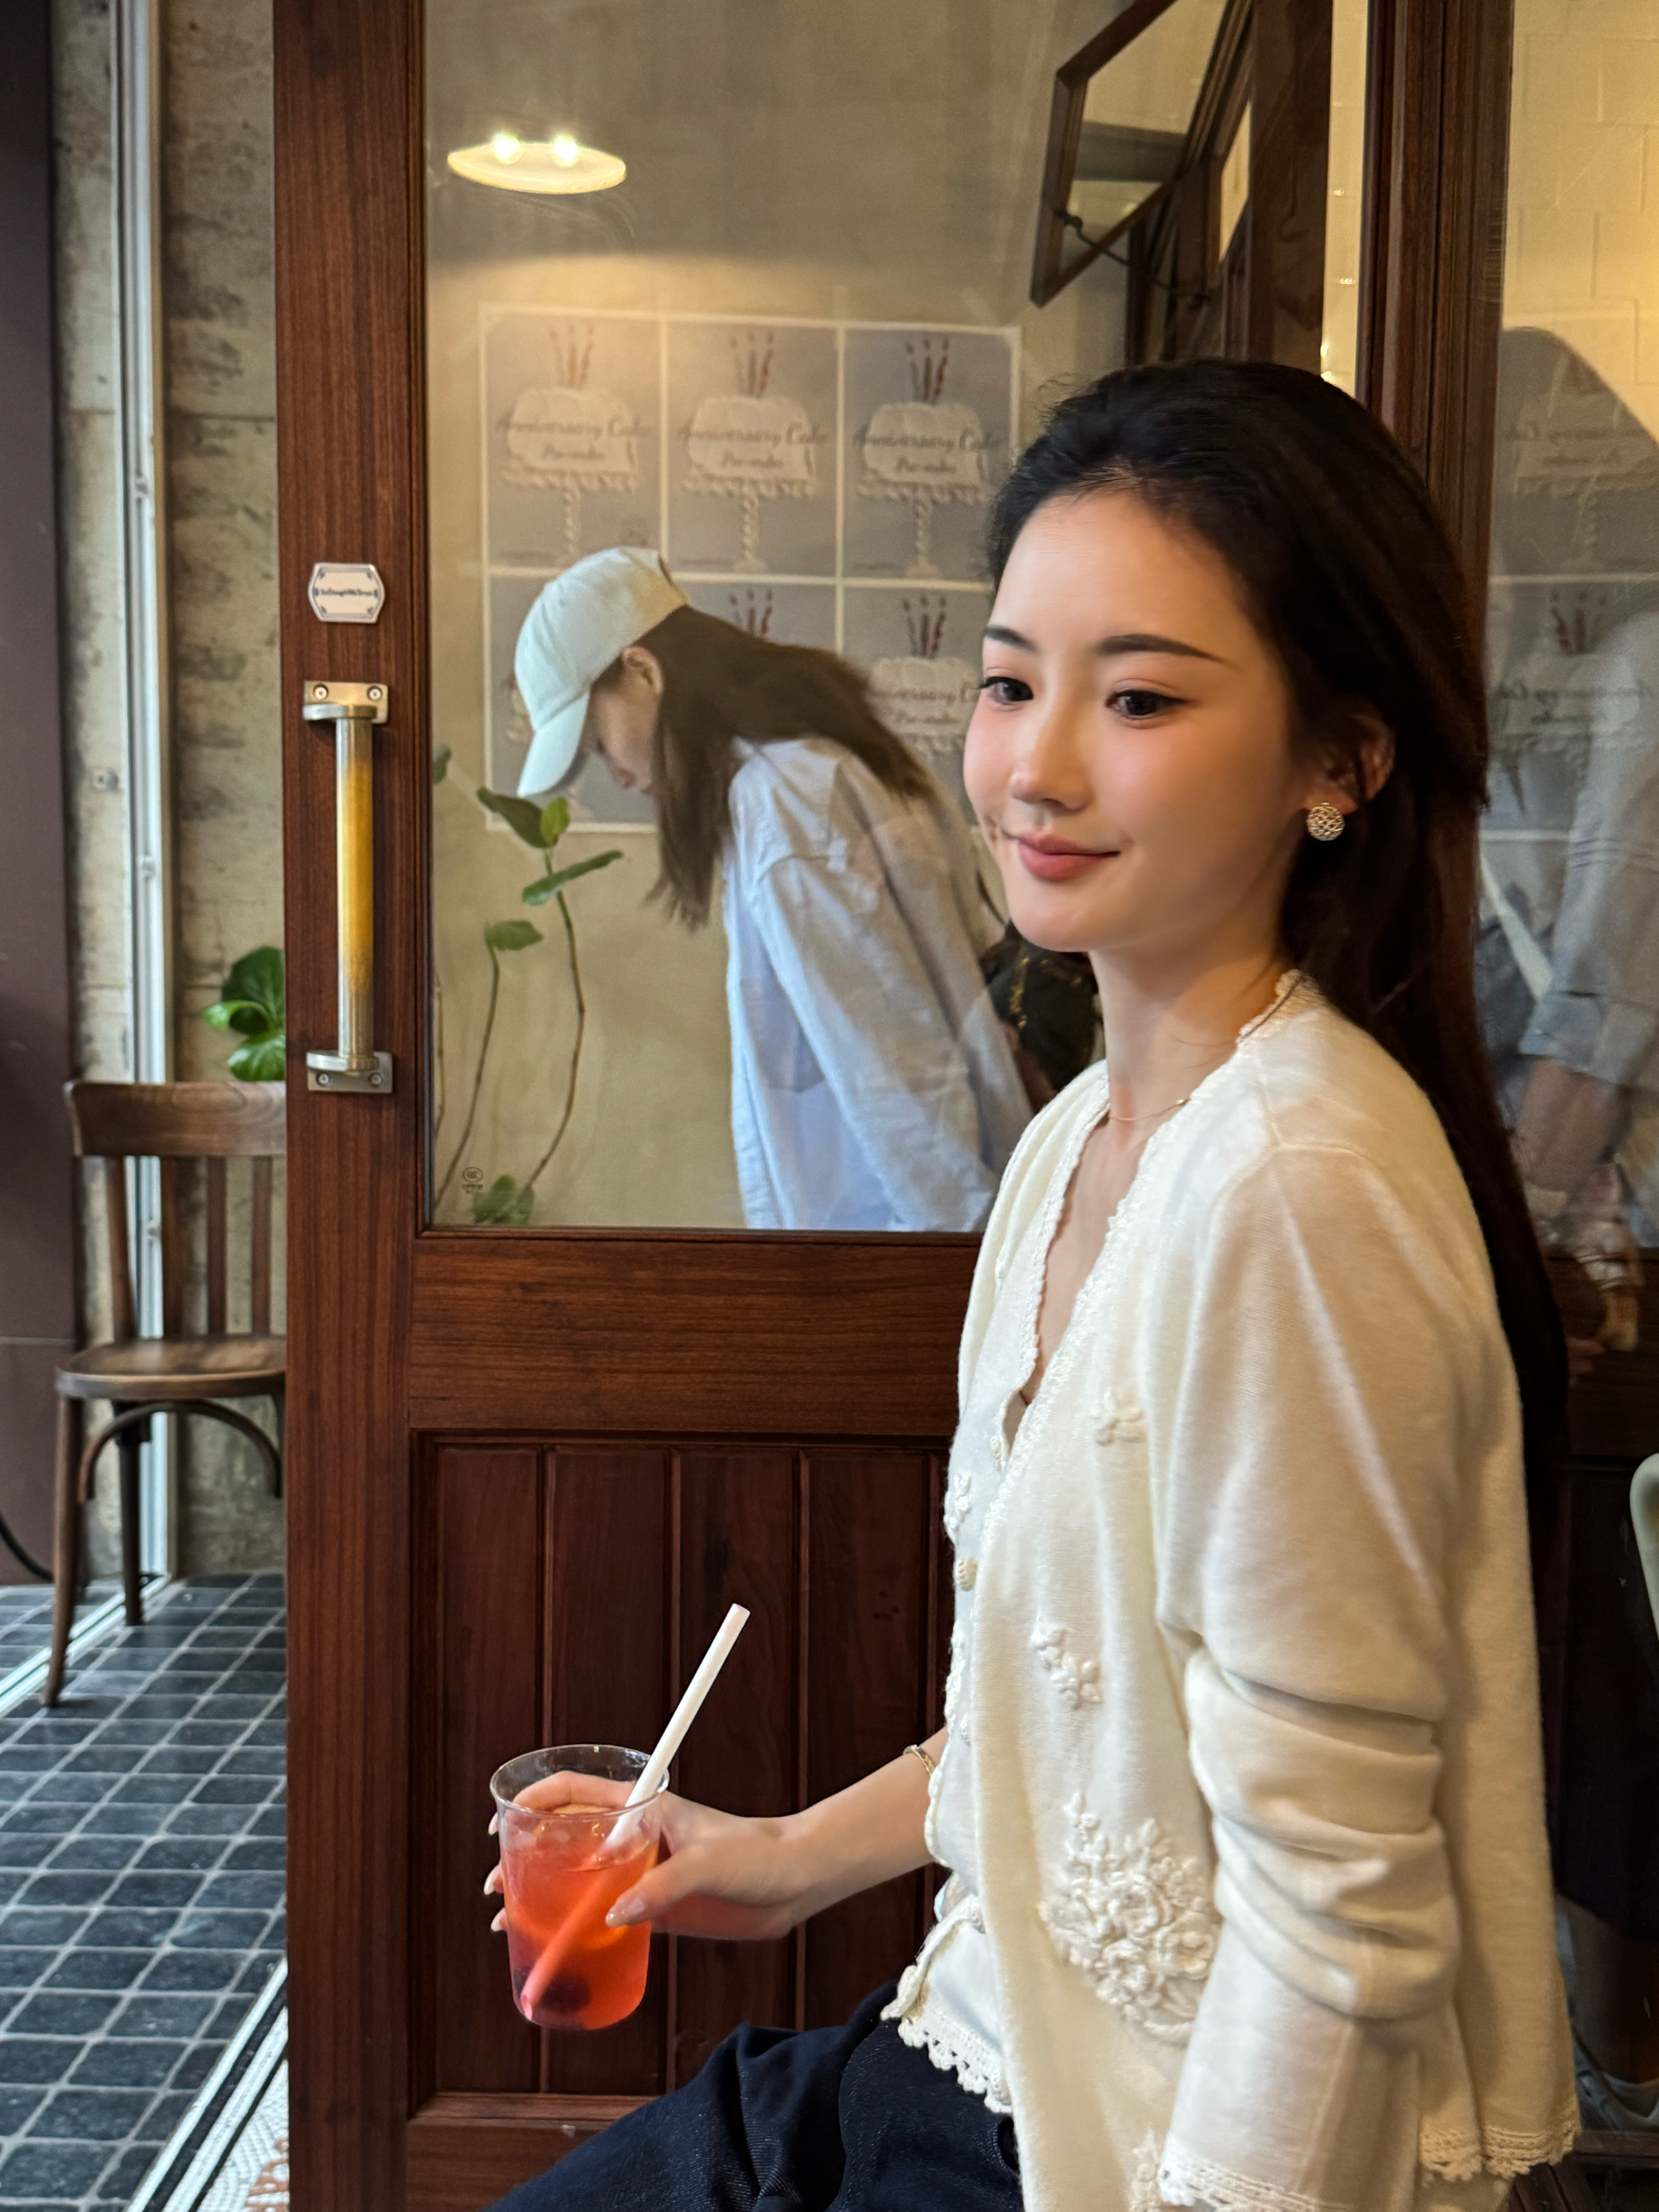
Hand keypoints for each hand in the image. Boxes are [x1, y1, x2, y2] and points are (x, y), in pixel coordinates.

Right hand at [483, 1771, 823, 1943]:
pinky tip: (555, 1947)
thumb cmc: (760, 1854)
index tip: (502, 1822)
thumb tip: (612, 1916)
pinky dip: (576, 1930)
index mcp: (643, 1808)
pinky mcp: (656, 1908)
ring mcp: (643, 1874)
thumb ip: (663, 1886)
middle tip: (494, 1886)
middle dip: (525, 1858)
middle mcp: (635, 1838)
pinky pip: (604, 1917)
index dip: (536, 1801)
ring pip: (579, 1881)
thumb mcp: (711, 1864)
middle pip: (566, 1840)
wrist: (796, 1882)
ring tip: (506, 1921)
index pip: (577, 1793)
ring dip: (543, 1897)